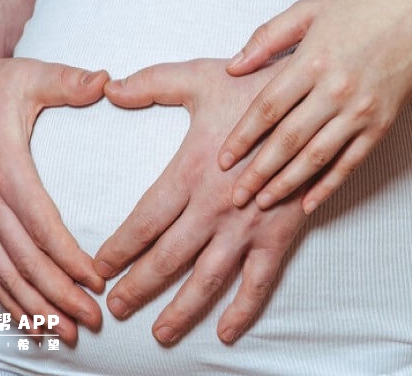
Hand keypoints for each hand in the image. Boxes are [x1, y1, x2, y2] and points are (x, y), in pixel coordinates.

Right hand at [0, 30, 107, 343]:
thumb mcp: (29, 76)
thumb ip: (69, 82)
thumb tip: (108, 81)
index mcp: (4, 168)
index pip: (41, 226)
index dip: (69, 258)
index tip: (98, 282)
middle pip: (24, 260)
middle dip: (58, 295)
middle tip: (90, 321)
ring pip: (2, 272)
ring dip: (32, 307)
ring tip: (62, 335)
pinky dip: (5, 297)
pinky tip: (25, 319)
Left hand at [95, 58, 308, 344]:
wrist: (312, 101)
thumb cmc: (254, 88)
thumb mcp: (199, 77)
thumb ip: (152, 83)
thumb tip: (109, 88)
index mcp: (192, 171)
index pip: (145, 220)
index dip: (119, 247)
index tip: (99, 267)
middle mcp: (215, 206)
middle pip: (168, 257)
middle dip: (139, 286)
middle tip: (115, 308)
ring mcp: (248, 224)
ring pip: (208, 277)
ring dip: (182, 309)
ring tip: (159, 334)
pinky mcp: (279, 232)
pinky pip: (260, 279)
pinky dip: (244, 308)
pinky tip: (226, 331)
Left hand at [218, 0, 411, 213]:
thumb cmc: (364, 9)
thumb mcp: (310, 9)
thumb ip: (267, 37)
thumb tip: (233, 67)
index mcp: (312, 61)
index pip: (267, 109)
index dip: (242, 137)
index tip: (223, 160)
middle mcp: (335, 91)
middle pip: (288, 140)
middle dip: (258, 171)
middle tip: (235, 196)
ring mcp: (360, 111)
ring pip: (316, 157)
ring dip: (286, 184)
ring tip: (262, 203)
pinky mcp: (381, 125)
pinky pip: (350, 162)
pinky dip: (328, 185)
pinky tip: (308, 204)